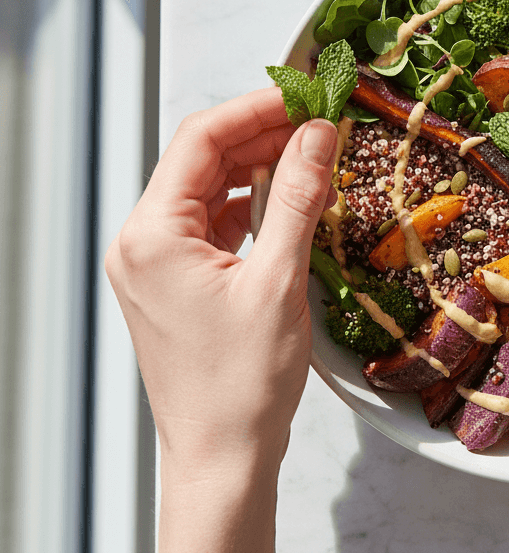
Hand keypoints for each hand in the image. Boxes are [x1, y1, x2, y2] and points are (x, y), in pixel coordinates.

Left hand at [106, 88, 336, 481]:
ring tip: (315, 155)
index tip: (307, 93)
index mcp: (151, 235)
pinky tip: (292, 201)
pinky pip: (215, 222)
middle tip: (322, 121)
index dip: (258, 107)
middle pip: (203, 159)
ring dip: (261, 168)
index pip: (201, 139)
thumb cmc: (242, 385)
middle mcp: (143, 242)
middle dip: (264, 134)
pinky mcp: (179, 282)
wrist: (222, 459)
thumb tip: (318, 134)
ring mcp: (158, 263)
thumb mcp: (279, 281)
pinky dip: (253, 205)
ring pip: (210, 188)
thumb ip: (296, 198)